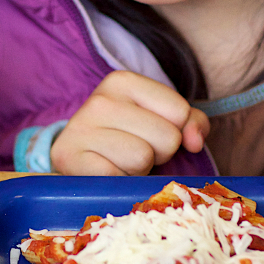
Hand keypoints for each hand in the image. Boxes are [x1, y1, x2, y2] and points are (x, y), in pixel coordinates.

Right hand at [51, 70, 208, 175]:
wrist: (74, 158)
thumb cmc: (125, 137)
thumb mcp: (159, 119)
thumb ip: (191, 122)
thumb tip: (195, 142)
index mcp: (123, 81)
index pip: (180, 111)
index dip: (174, 131)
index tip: (148, 133)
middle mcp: (100, 99)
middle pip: (167, 137)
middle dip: (158, 153)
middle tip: (132, 151)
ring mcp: (81, 128)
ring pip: (143, 159)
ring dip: (138, 171)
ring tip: (119, 162)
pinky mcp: (69, 158)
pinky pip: (117, 178)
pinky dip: (118, 183)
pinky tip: (105, 173)